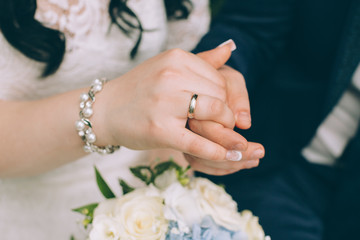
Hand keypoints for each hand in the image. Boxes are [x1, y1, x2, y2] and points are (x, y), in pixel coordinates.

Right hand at [92, 46, 240, 161]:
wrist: (104, 111)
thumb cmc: (140, 90)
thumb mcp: (168, 67)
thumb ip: (201, 60)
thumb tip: (229, 49)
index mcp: (176, 58)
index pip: (218, 78)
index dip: (224, 98)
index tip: (218, 109)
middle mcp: (171, 76)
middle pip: (220, 95)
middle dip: (225, 113)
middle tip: (219, 124)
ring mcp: (165, 103)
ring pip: (215, 113)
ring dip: (223, 129)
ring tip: (217, 134)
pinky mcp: (160, 130)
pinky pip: (197, 142)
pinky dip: (215, 151)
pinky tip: (224, 155)